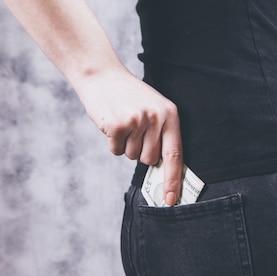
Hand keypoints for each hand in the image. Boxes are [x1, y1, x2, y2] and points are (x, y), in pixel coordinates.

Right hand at [75, 68, 182, 205]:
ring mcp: (137, 121)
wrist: (102, 75)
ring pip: (132, 156)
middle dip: (140, 152)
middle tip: (133, 131)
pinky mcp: (118, 125)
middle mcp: (156, 118)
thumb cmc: (130, 96)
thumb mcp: (154, 109)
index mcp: (170, 115)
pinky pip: (116, 151)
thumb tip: (163, 171)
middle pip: (150, 160)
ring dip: (125, 145)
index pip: (175, 155)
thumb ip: (161, 135)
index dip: (173, 180)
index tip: (171, 200)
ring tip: (123, 122)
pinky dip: (112, 142)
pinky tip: (112, 123)